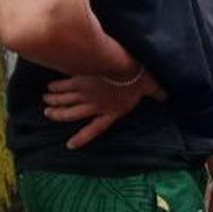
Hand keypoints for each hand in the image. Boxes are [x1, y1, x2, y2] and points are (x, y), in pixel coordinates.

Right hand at [43, 69, 165, 148]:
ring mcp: (84, 93)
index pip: (94, 129)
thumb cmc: (138, 77)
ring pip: (64, 100)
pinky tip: (49, 87)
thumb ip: (156, 93)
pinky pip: (64, 85)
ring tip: (45, 102)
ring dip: (54, 102)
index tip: (70, 145)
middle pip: (71, 114)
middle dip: (58, 115)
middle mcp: (94, 105)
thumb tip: (167, 96)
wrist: (122, 66)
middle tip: (48, 114)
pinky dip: (56, 87)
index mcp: (111, 111)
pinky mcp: (79, 80)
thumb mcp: (150, 87)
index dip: (82, 138)